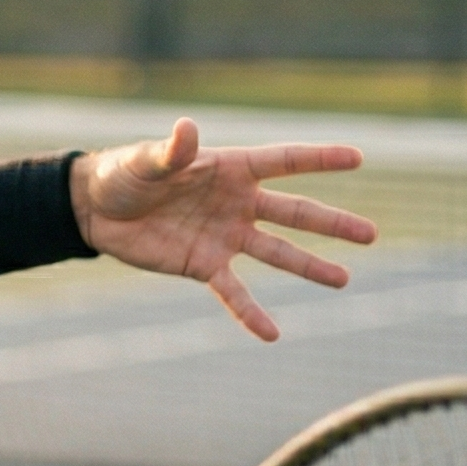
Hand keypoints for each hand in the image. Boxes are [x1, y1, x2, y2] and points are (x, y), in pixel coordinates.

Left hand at [72, 118, 376, 340]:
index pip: (283, 162)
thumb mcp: (145, 161)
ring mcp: (225, 236)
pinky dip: (251, 313)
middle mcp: (237, 203)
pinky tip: (273, 334)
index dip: (319, 158)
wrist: (95, 210)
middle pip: (294, 213)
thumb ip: (171, 152)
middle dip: (332, 223)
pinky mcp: (204, 265)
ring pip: (277, 253)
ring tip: (344, 280)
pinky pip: (234, 292)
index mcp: (230, 169)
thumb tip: (187, 131)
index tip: (356, 157)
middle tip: (371, 235)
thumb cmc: (123, 173)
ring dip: (309, 267)